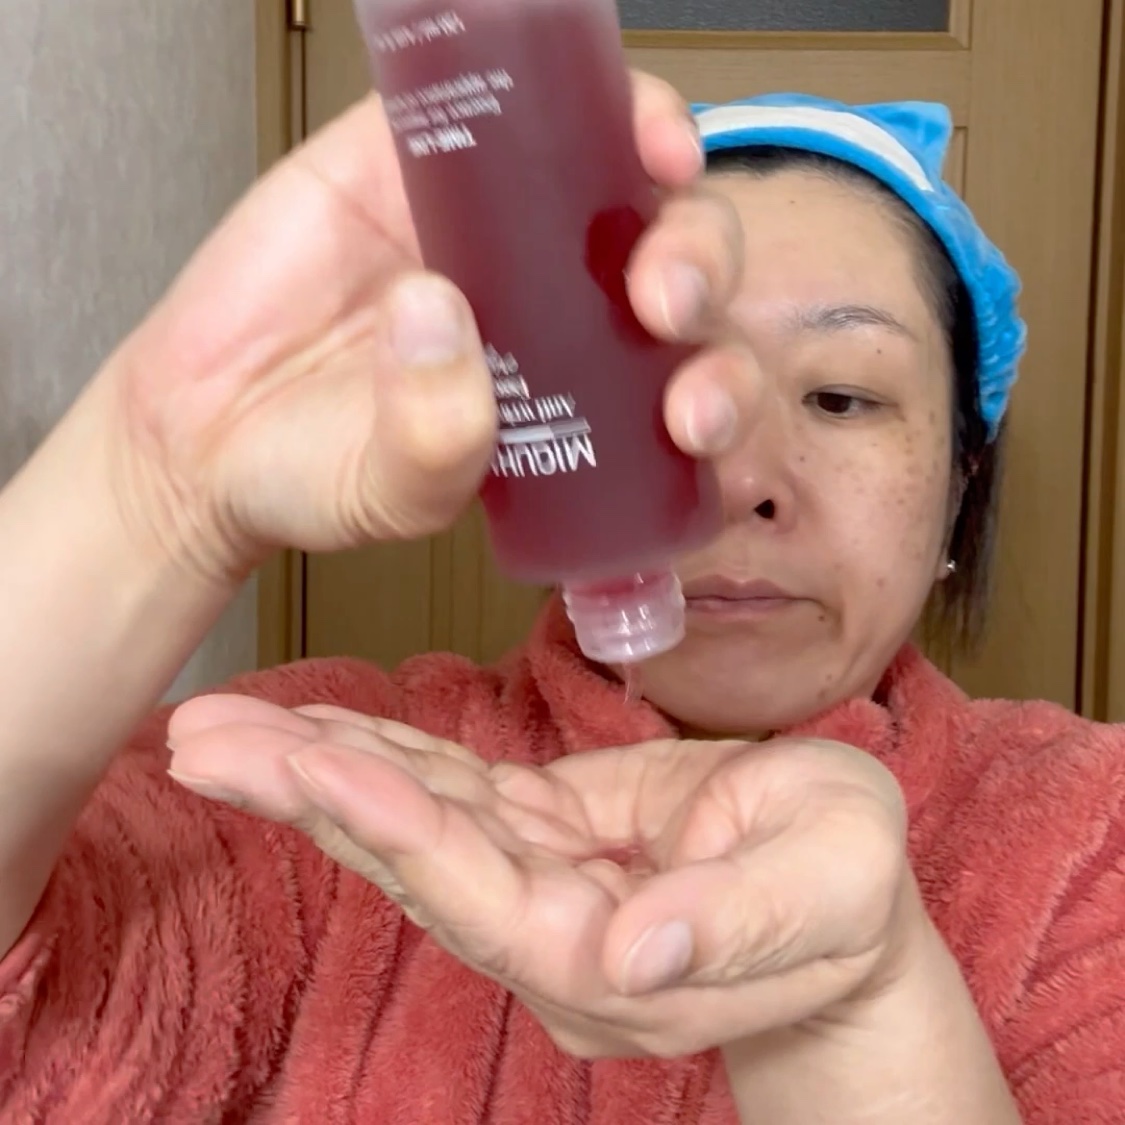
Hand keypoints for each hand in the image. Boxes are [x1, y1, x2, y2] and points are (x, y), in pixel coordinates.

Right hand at [94, 73, 752, 582]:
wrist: (207, 429)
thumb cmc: (316, 471)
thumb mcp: (391, 494)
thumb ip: (434, 447)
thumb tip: (446, 318)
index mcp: (582, 393)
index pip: (687, 373)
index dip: (720, 383)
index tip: (697, 416)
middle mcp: (555, 300)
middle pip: (673, 258)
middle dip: (701, 269)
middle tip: (663, 302)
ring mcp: (492, 220)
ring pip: (612, 163)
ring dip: (657, 154)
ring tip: (657, 169)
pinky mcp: (411, 154)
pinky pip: (488, 90)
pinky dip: (537, 71)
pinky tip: (561, 80)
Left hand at [167, 695, 913, 1059]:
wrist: (841, 905)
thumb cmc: (848, 893)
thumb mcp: (827, 891)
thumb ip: (734, 927)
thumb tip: (632, 951)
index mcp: (607, 956)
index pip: (475, 893)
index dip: (395, 829)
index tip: (310, 766)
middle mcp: (545, 932)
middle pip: (408, 862)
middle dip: (306, 795)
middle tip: (203, 740)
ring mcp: (533, 882)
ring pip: (410, 823)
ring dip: (318, 771)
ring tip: (226, 727)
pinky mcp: (541, 834)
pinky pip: (449, 793)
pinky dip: (384, 757)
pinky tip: (323, 729)